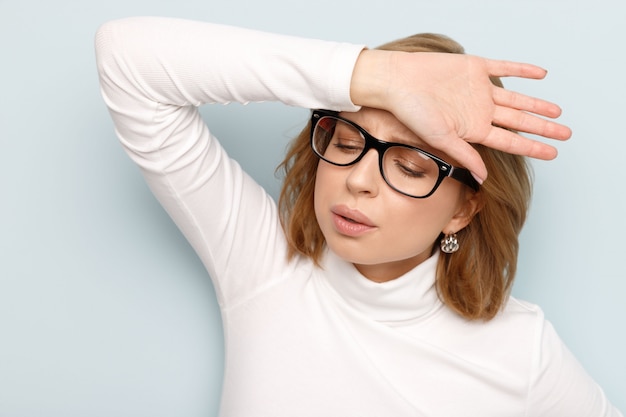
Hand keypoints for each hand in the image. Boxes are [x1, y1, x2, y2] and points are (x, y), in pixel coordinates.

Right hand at [350, 50, 571, 182]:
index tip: (552, 154)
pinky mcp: (474, 68)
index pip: (510, 141)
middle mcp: (479, 110)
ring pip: (516, 98)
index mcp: (473, 129)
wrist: (397, 81)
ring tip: (557, 111)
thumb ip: (464, 156)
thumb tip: (484, 179)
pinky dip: (523, 70)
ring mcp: (478, 89)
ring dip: (537, 103)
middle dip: (542, 128)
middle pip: (518, 121)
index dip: (532, 148)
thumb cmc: (411, 112)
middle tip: (565, 134)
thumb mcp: (440, 139)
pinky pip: (504, 67)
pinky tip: (541, 74)